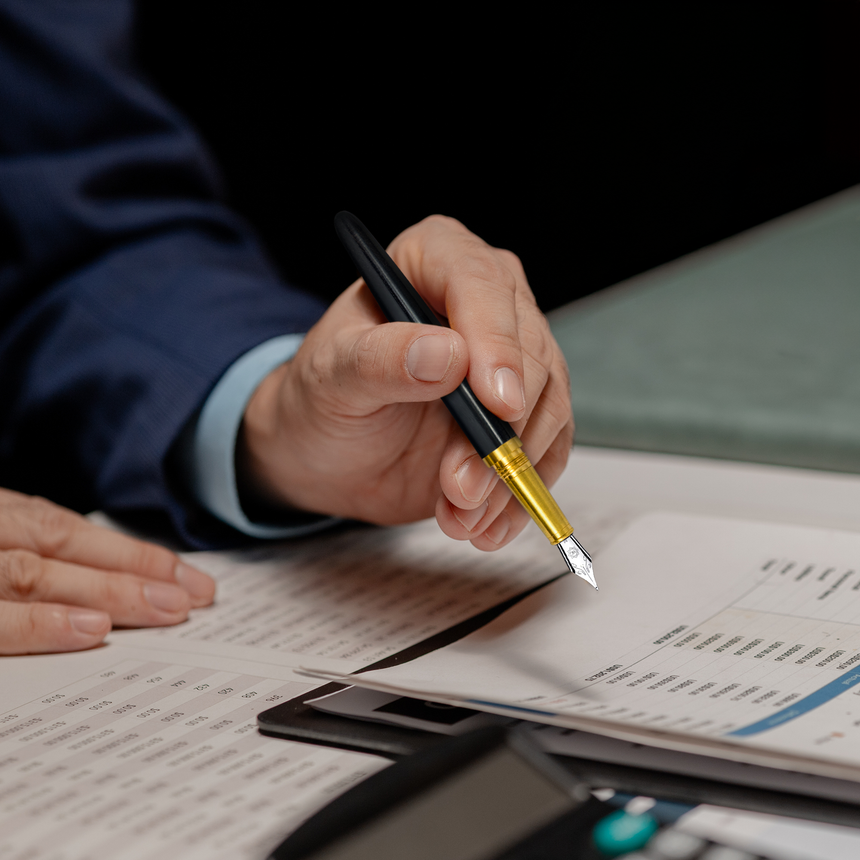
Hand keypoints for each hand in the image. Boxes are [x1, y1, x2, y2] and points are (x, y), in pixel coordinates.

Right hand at [0, 489, 214, 654]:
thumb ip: (30, 547)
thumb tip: (112, 581)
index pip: (66, 531)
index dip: (129, 553)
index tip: (184, 576)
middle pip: (62, 548)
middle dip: (134, 573)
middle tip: (193, 598)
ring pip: (35, 575)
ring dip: (106, 592)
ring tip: (165, 610)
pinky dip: (41, 623)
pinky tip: (92, 629)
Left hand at [239, 215, 572, 550]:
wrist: (328, 452)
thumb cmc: (322, 398)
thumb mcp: (331, 376)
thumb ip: (381, 360)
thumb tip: (447, 354)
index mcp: (433, 260)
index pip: (479, 285)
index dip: (496, 344)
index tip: (496, 403)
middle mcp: (483, 301)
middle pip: (528, 353)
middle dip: (499, 431)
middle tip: (462, 485)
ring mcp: (509, 359)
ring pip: (546, 408)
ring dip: (510, 473)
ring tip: (462, 514)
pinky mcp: (521, 414)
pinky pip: (545, 450)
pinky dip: (521, 495)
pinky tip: (487, 524)